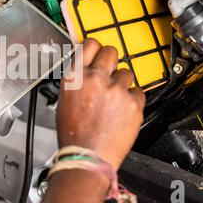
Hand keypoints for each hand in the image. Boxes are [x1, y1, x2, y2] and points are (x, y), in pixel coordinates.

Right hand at [56, 39, 145, 169]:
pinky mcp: (133, 103)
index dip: (95, 47)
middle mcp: (95, 79)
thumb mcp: (65, 100)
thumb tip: (87, 67)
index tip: (98, 52)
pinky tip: (122, 111)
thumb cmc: (74, 134)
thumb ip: (77, 80)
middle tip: (109, 73)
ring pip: (126, 73)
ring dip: (122, 84)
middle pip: (111, 52)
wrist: (87, 157)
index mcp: (75, 78)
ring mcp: (116, 90)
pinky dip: (132, 99)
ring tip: (114, 101)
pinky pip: (138, 91)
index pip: (90, 44)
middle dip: (111, 60)